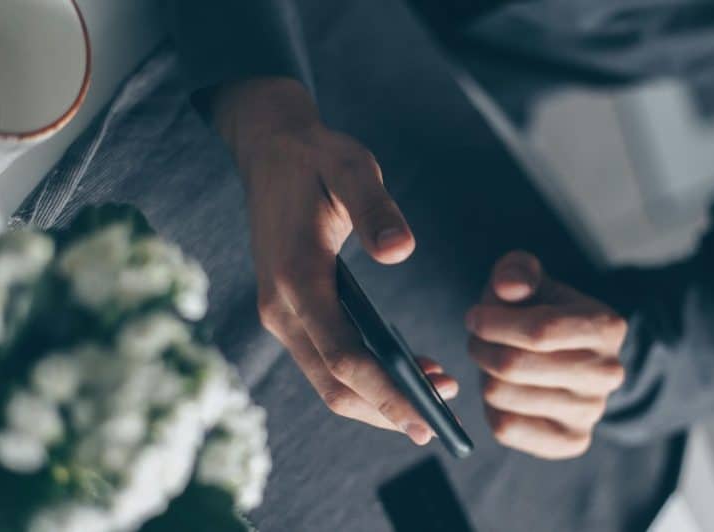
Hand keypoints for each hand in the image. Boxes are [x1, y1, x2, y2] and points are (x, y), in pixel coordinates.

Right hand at [210, 78, 455, 443]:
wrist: (270, 150)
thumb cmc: (318, 158)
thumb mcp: (352, 168)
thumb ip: (376, 210)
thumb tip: (402, 252)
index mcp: (297, 278)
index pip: (343, 357)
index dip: (386, 393)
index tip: (427, 417)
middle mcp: (281, 307)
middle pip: (334, 384)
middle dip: (388, 408)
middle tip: (442, 420)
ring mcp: (281, 314)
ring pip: (328, 381)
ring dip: (378, 399)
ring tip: (435, 396)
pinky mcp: (289, 312)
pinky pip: (326, 361)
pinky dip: (364, 379)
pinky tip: (405, 373)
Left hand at [465, 251, 625, 458]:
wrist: (564, 356)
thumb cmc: (538, 310)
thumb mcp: (530, 279)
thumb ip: (516, 271)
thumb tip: (510, 287)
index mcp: (606, 326)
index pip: (540, 330)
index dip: (493, 322)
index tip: (474, 317)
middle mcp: (607, 372)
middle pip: (514, 366)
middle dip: (481, 348)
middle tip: (477, 339)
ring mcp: (592, 411)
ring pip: (503, 395)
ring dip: (483, 375)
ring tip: (492, 362)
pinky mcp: (572, 441)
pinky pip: (507, 428)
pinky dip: (491, 408)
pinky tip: (503, 391)